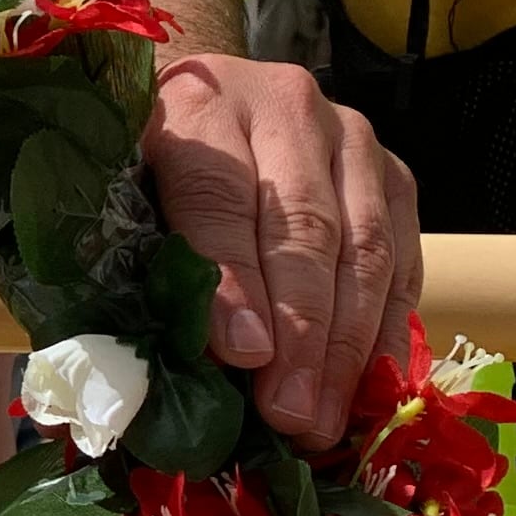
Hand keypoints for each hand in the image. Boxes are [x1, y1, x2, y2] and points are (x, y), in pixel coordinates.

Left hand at [140, 51, 420, 444]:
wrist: (204, 94)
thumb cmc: (144, 163)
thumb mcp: (114, 196)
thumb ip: (128, 262)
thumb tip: (156, 374)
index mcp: (196, 104)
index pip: (219, 194)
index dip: (233, 279)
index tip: (241, 356)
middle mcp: (284, 108)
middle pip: (304, 226)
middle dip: (301, 333)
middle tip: (289, 414)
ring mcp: (349, 137)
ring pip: (364, 246)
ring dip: (347, 347)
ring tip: (322, 422)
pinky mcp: (392, 173)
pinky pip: (401, 259)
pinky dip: (385, 332)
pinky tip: (367, 391)